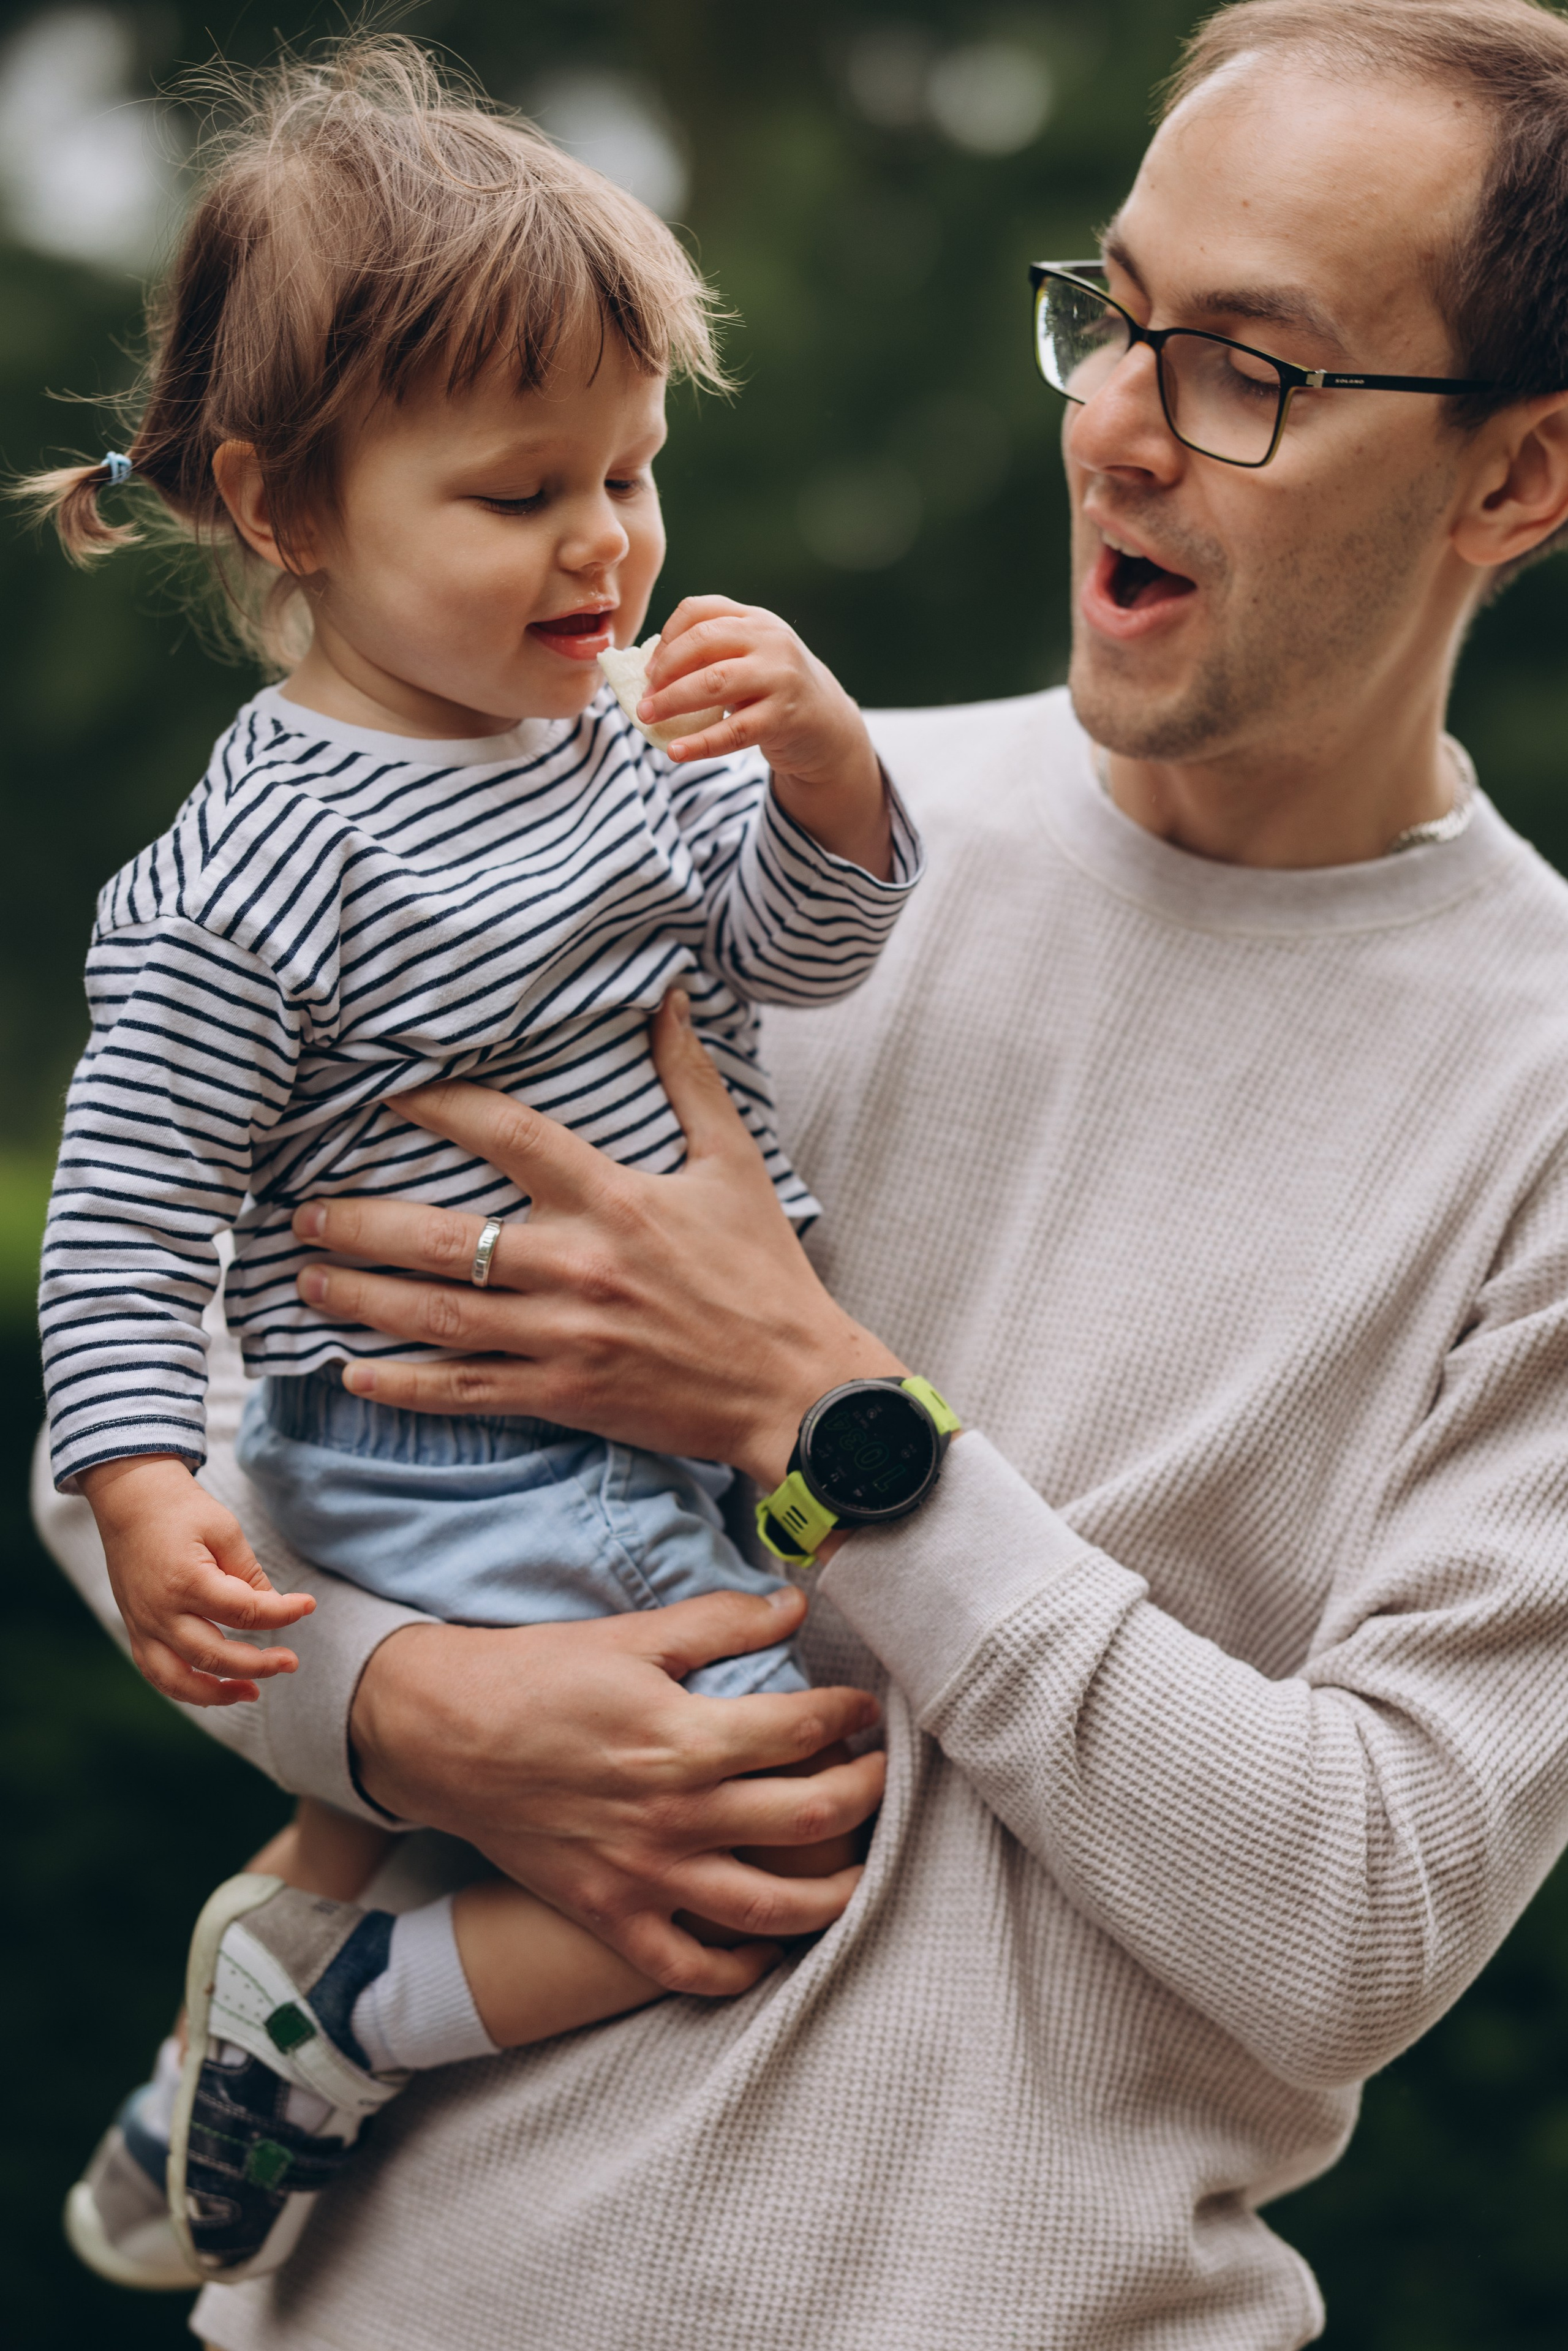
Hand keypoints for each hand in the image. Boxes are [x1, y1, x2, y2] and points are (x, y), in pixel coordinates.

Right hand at [81, 1454, 315, 1706]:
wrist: (130, 1499)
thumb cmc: (182, 1509)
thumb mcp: (224, 1529)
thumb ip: (248, 1573)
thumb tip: (272, 1608)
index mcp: (186, 1580)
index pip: (244, 1612)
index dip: (282, 1613)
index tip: (307, 1605)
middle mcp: (160, 1611)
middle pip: (214, 1655)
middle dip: (258, 1664)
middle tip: (291, 1661)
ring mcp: (143, 1625)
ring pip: (178, 1680)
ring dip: (218, 1694)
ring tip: (253, 1692)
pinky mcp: (135, 1629)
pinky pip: (157, 1673)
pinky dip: (185, 1689)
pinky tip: (215, 1690)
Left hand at [292, 991, 903, 1477]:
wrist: (796, 1386)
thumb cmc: (763, 1273)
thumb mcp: (734, 1164)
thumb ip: (688, 1078)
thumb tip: (667, 993)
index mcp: (613, 1198)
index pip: (505, 1134)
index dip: (436, 1106)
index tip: (383, 1095)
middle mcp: (577, 1265)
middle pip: (443, 1238)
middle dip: (362, 1222)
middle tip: (301, 1209)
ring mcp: (564, 1336)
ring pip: (438, 1316)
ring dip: (361, 1297)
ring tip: (303, 1278)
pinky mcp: (564, 1394)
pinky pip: (466, 1392)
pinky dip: (404, 1387)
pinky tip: (351, 1373)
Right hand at [350, 1583, 886, 1994]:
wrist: (442, 1735)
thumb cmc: (538, 1675)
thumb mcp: (633, 1635)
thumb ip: (721, 1621)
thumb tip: (793, 1604)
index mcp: (686, 1738)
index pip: (803, 1730)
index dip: (848, 1715)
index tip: (863, 1708)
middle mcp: (676, 1815)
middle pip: (809, 1818)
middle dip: (864, 1796)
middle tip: (878, 1777)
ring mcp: (645, 1875)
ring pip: (770, 1910)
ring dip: (833, 1896)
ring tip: (858, 1872)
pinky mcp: (610, 1914)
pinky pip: (689, 1966)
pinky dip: (736, 1970)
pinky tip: (766, 1950)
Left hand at [640, 595, 890, 874]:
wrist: (828, 725)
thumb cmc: (773, 689)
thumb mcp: (750, 657)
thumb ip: (712, 654)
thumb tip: (649, 674)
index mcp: (755, 619)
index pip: (699, 610)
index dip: (666, 637)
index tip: (650, 668)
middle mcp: (770, 640)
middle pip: (703, 642)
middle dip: (664, 670)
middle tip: (644, 697)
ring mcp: (780, 677)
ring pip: (714, 683)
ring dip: (673, 701)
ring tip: (648, 717)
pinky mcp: (784, 717)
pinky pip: (733, 731)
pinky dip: (700, 743)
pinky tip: (675, 751)